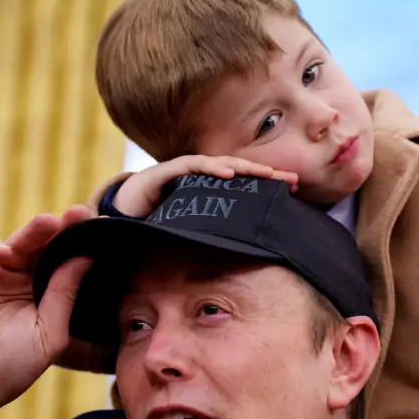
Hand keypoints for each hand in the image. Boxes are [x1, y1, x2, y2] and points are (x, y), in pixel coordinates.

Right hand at [0, 207, 92, 418]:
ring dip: (32, 232)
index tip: (100, 227)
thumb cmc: (11, 368)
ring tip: (49, 223)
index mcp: (44, 294)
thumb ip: (64, 295)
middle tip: (78, 214)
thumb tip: (87, 258)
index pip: (65, 263)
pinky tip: (5, 252)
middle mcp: (20, 280)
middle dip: (60, 231)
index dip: (79, 245)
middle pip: (43, 248)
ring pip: (15, 244)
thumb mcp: (49, 333)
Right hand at [113, 155, 298, 216]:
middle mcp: (202, 175)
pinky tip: (228, 173)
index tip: (295, 189)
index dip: (269, 184)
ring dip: (246, 168)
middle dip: (267, 173)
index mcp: (210, 187)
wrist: (123, 211)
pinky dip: (211, 167)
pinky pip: (192, 166)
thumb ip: (216, 234)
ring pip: (221, 164)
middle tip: (293, 180)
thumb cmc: (160, 219)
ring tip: (268, 173)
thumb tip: (246, 254)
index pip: (245, 182)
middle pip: (241, 170)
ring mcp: (185, 170)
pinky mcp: (166, 171)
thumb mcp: (195, 229)